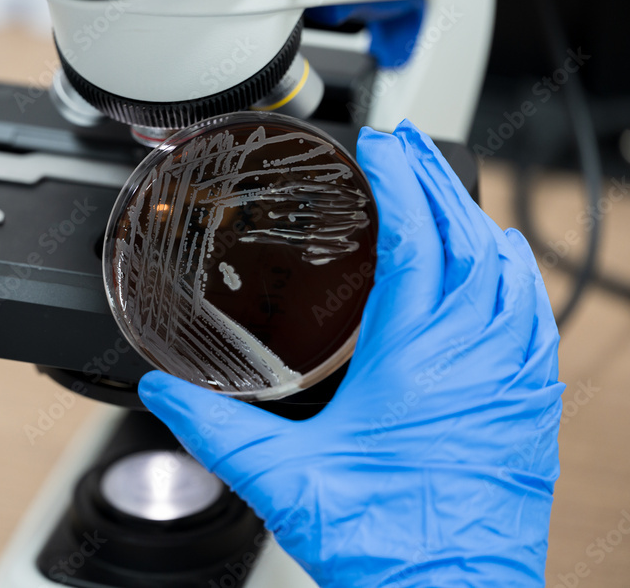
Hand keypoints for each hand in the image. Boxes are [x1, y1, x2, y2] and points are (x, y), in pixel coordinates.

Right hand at [138, 120, 563, 586]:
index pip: (421, 239)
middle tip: (405, 148)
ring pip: (507, 271)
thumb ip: (214, 429)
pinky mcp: (527, 403)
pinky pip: (531, 313)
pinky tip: (497, 264)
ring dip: (473, 220)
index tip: (382, 148)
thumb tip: (164, 390)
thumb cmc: (388, 546)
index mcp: (420, 358)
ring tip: (441, 190)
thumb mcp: (283, 480)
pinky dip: (510, 271)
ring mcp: (512, 377)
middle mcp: (478, 356)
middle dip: (435, 182)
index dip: (401, 183)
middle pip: (469, 238)